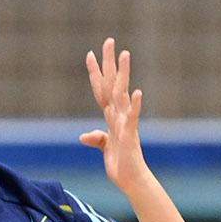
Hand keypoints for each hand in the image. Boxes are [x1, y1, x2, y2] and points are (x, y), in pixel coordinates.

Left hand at [81, 38, 150, 194]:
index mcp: (111, 116)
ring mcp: (125, 123)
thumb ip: (97, 138)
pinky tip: (136, 92)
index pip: (101, 89)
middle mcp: (119, 115)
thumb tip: (84, 136)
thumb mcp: (104, 149)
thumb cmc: (120, 164)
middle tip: (109, 41)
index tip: (90, 54)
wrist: (132, 181)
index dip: (95, 73)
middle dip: (110, 63)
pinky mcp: (130, 136)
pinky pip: (132, 118)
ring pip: (122, 94)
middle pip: (112, 83)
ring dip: (123, 75)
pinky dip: (134, 106)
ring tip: (125, 55)